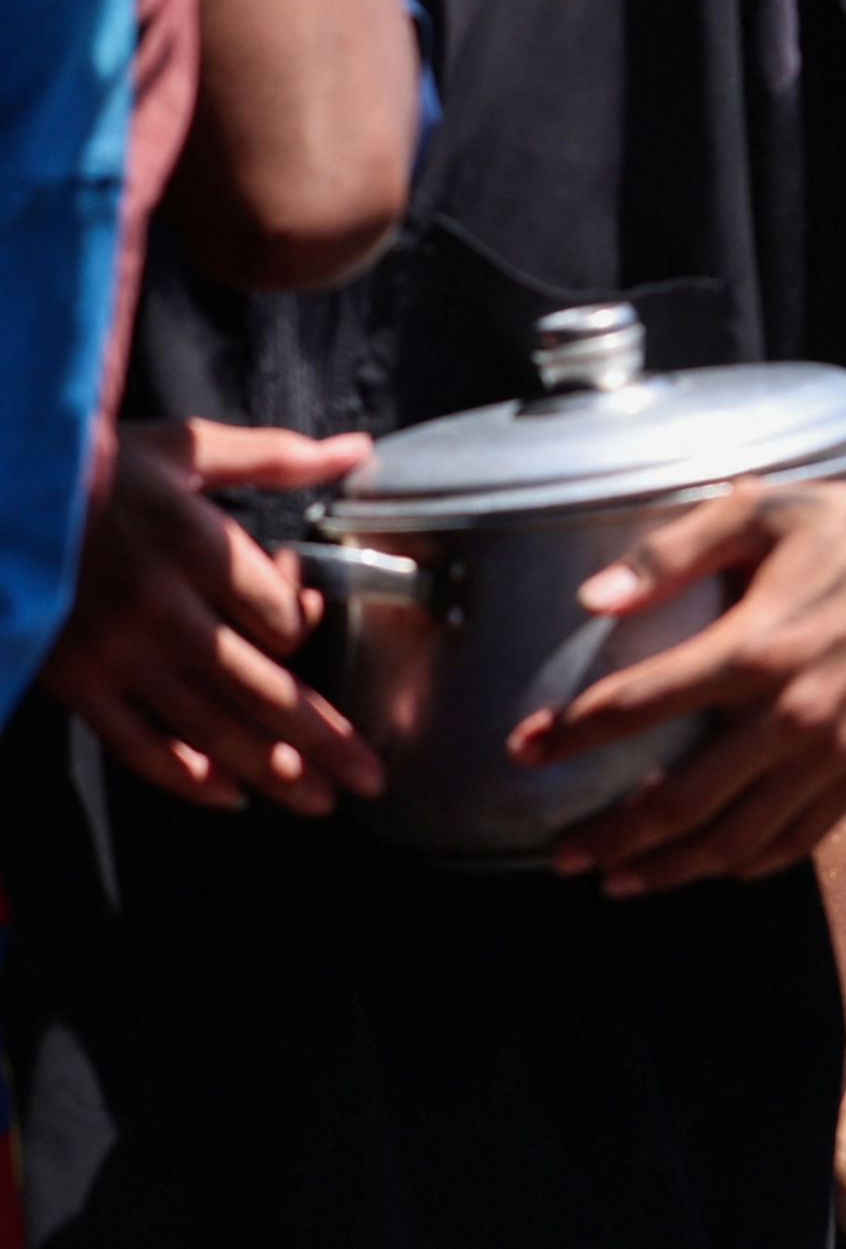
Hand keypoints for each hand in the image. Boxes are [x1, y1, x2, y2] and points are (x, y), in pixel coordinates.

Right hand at [39, 420, 382, 811]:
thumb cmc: (91, 464)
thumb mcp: (185, 447)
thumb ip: (276, 458)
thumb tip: (358, 450)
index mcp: (194, 545)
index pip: (281, 616)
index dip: (309, 621)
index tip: (308, 611)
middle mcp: (161, 607)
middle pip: (264, 689)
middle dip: (326, 740)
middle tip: (370, 778)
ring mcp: (114, 651)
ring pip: (210, 726)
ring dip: (273, 771)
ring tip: (322, 801)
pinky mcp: (72, 679)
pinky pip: (134, 743)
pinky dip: (184, 776)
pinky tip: (230, 795)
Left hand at [524, 462, 845, 896]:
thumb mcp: (762, 511)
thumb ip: (671, 550)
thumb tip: (593, 597)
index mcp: (760, 647)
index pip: (642, 703)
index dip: (574, 731)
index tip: (523, 749)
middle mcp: (795, 714)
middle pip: (684, 798)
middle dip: (611, 832)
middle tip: (559, 852)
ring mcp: (833, 752)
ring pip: (739, 836)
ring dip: (671, 867)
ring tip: (616, 879)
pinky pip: (798, 837)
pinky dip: (746, 863)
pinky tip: (707, 868)